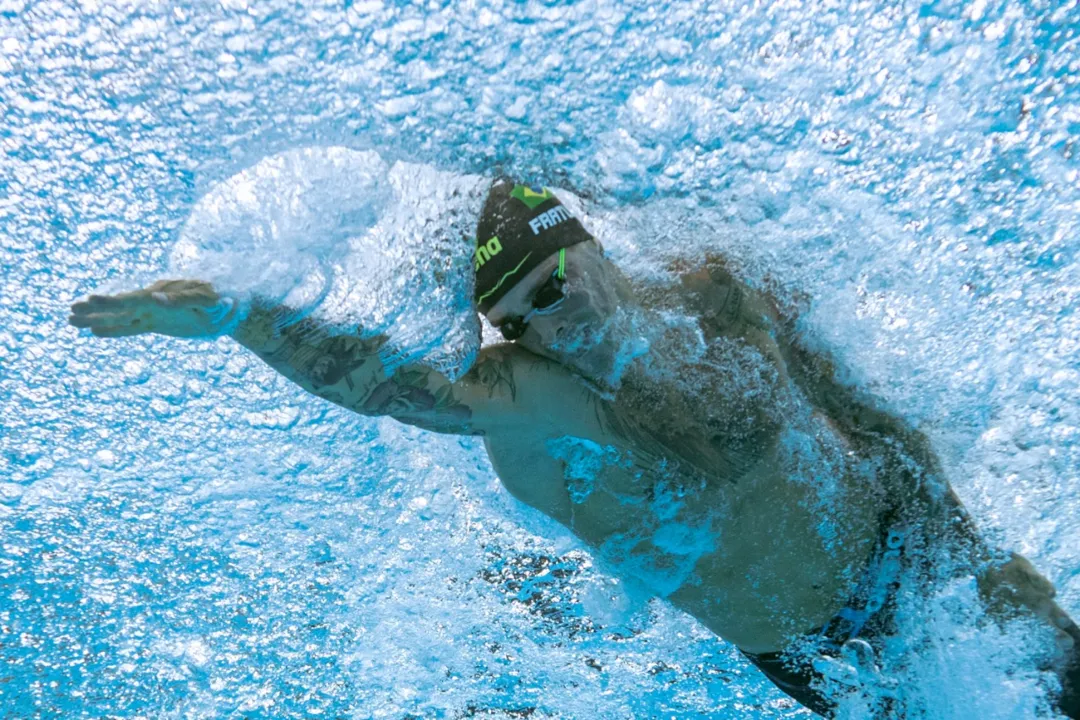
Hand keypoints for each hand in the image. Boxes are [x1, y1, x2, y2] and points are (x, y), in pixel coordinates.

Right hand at [69, 279, 240, 338]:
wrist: (236, 305)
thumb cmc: (226, 301)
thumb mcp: (209, 302)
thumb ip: (183, 300)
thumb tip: (155, 297)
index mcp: (165, 293)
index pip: (134, 298)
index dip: (112, 302)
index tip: (90, 301)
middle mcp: (156, 300)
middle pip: (122, 305)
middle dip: (96, 309)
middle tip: (70, 311)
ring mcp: (156, 311)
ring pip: (122, 316)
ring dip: (98, 318)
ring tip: (71, 320)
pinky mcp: (159, 322)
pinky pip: (133, 326)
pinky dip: (114, 329)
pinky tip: (95, 331)